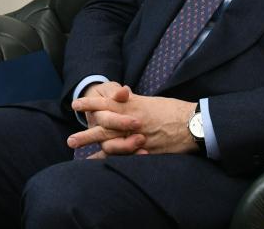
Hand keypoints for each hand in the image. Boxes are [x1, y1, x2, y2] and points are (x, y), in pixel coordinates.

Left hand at [70, 90, 196, 155]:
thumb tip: (122, 96)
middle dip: (86, 133)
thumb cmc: (173, 110)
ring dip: (93, 149)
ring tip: (78, 151)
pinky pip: (124, 158)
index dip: (90, 105)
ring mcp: (137, 137)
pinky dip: (111, 162)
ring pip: (111, 144)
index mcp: (134, 106)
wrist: (193, 123)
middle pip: (104, 127)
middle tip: (70, 140)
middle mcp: (132, 121)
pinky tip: (98, 166)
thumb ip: (133, 102)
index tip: (74, 105)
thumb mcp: (150, 102)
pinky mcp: (145, 150)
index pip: (107, 104)